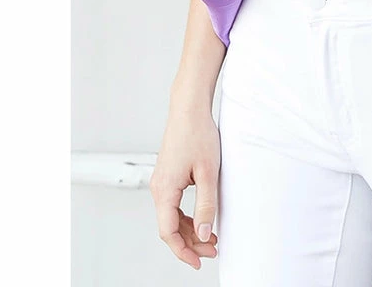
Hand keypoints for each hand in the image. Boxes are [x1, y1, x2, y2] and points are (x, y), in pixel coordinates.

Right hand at [149, 102, 220, 268]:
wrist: (189, 109)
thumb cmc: (198, 134)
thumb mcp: (208, 172)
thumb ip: (206, 204)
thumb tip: (205, 233)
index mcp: (164, 190)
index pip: (168, 232)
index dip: (183, 250)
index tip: (198, 262)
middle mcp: (158, 188)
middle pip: (170, 227)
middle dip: (190, 242)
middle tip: (213, 250)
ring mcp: (162, 181)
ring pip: (172, 216)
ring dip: (190, 229)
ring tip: (211, 237)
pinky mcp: (168, 175)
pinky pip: (174, 204)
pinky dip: (186, 215)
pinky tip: (202, 218)